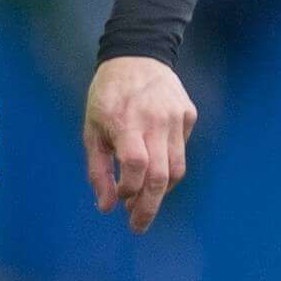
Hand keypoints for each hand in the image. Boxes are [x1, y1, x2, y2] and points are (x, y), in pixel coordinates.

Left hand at [82, 55, 196, 232]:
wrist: (138, 55)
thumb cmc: (108, 95)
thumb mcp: (92, 129)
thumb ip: (98, 169)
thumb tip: (106, 206)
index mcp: (126, 121)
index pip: (136, 165)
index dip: (129, 189)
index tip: (120, 201)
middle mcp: (155, 120)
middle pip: (160, 176)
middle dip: (149, 207)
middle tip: (138, 225)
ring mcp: (175, 118)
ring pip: (176, 169)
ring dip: (160, 192)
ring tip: (145, 200)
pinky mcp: (188, 116)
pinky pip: (180, 151)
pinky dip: (168, 167)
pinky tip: (155, 166)